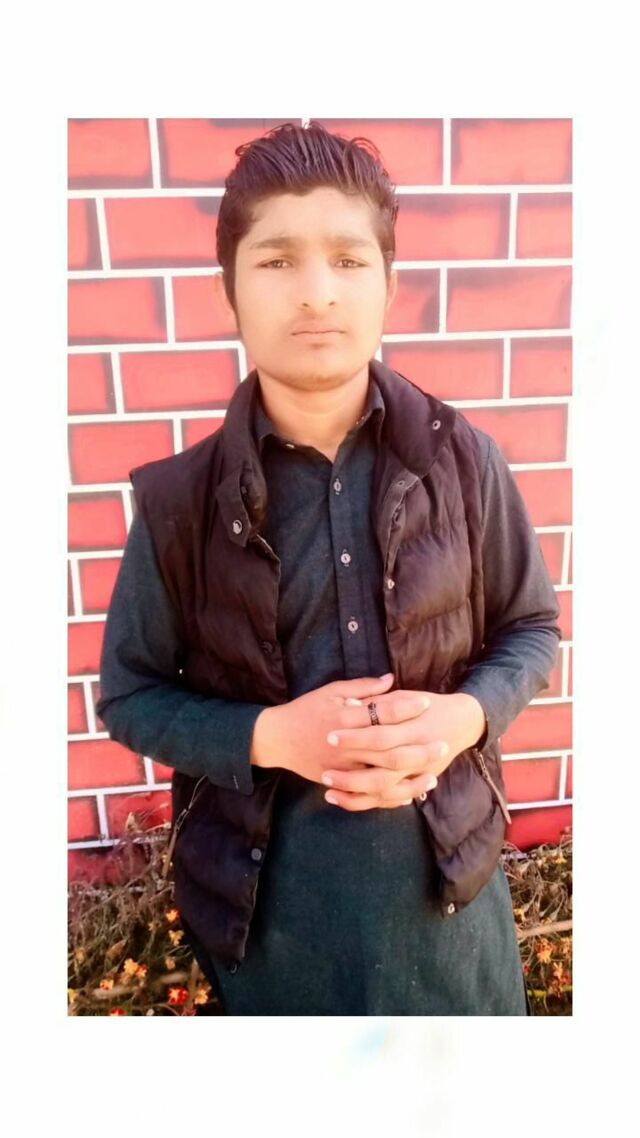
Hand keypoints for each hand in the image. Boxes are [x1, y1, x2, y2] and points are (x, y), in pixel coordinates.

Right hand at [251, 673, 426, 787]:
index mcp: (345, 716)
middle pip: (389, 748)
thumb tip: (391, 679)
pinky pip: (369, 795)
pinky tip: (411, 793)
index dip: (406, 706)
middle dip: (418, 746)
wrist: (277, 738)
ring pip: (383, 777)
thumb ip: (362, 687)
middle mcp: (347, 744)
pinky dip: (391, 796)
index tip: (427, 702)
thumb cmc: (306, 710)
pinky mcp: (340, 782)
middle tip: (443, 743)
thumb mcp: (331, 691)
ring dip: (410, 777)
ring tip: (433, 773)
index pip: (382, 711)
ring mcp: (343, 767)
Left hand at [320, 689, 485, 811]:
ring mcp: (418, 771)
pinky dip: (368, 801)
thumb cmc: (430, 705)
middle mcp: (417, 752)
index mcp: (414, 726)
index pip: (380, 734)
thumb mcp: (407, 697)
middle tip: (324, 769)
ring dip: (355, 790)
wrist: (463, 722)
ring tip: (327, 788)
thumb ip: (380, 701)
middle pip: (382, 765)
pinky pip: (389, 798)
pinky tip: (342, 799)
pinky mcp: (416, 781)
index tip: (330, 736)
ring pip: (385, 788)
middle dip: (352, 769)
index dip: (355, 736)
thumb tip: (350, 705)